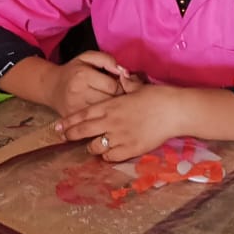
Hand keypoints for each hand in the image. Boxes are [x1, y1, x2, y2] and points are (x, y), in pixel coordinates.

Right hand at [43, 50, 137, 117]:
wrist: (51, 87)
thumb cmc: (73, 72)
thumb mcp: (87, 57)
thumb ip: (106, 59)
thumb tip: (122, 71)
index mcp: (83, 75)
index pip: (113, 86)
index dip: (121, 87)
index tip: (119, 86)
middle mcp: (78, 93)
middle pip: (109, 102)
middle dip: (117, 100)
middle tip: (116, 96)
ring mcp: (74, 108)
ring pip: (103, 114)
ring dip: (110, 110)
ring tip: (109, 105)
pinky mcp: (73, 119)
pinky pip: (94, 122)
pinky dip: (101, 118)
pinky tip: (101, 114)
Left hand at [54, 84, 181, 161]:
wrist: (175, 111)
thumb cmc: (159, 97)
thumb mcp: (138, 87)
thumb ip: (126, 84)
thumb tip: (122, 76)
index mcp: (111, 106)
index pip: (83, 115)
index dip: (69, 121)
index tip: (58, 126)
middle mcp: (111, 122)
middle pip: (83, 132)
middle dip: (70, 135)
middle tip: (63, 138)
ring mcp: (119, 137)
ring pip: (95, 147)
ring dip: (91, 147)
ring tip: (91, 146)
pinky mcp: (130, 149)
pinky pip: (111, 157)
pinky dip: (107, 156)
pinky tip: (109, 153)